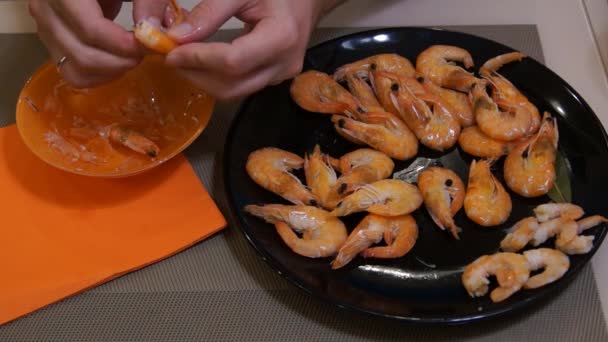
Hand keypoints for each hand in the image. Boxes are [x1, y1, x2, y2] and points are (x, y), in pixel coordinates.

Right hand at [29, 0, 141, 87]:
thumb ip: (148, 1)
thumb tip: (152, 30)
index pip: (91, 29)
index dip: (124, 45)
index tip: (150, 45)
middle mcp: (45, 10)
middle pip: (83, 56)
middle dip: (121, 62)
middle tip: (145, 52)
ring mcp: (44, 29)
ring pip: (76, 71)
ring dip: (111, 71)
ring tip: (132, 56)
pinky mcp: (51, 43)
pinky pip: (73, 74)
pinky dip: (100, 75)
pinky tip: (118, 62)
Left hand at [163, 0, 343, 100]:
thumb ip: (209, 13)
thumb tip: (175, 38)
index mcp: (281, 37)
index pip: (233, 61)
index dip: (199, 60)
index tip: (171, 51)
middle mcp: (284, 64)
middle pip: (232, 85)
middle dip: (196, 75)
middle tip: (171, 57)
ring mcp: (282, 76)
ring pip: (235, 91)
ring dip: (204, 80)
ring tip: (183, 59)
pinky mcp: (275, 79)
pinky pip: (242, 87)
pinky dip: (217, 78)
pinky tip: (203, 62)